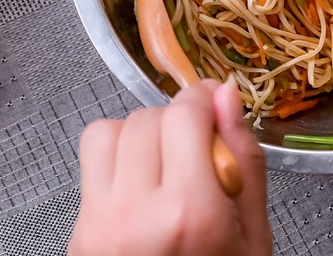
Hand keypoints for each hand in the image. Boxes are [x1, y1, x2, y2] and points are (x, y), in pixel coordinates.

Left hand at [69, 78, 272, 255]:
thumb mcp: (253, 236)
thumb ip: (244, 162)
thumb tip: (226, 95)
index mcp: (191, 214)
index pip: (184, 115)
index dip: (201, 98)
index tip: (211, 102)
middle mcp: (137, 214)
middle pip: (147, 119)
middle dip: (176, 121)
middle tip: (196, 148)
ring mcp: (99, 224)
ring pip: (108, 130)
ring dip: (138, 134)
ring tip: (163, 164)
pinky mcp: (78, 232)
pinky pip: (89, 163)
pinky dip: (113, 159)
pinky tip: (139, 185)